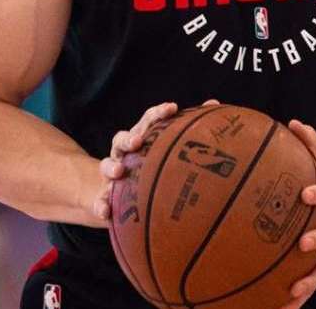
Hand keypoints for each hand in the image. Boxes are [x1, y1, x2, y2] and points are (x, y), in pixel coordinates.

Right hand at [94, 102, 178, 220]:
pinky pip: (100, 202)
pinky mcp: (105, 198)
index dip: (158, 113)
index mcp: (141, 139)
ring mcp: (112, 175)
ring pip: (107, 166)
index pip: (148, 121)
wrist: (119, 197)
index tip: (173, 107)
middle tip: (137, 142)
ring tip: (119, 171)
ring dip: (111, 167)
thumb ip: (187, 130)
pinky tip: (105, 212)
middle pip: (122, 139)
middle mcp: (124, 154)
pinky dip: (101, 205)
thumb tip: (215, 104)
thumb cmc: (149, 168)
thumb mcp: (165, 150)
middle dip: (129, 138)